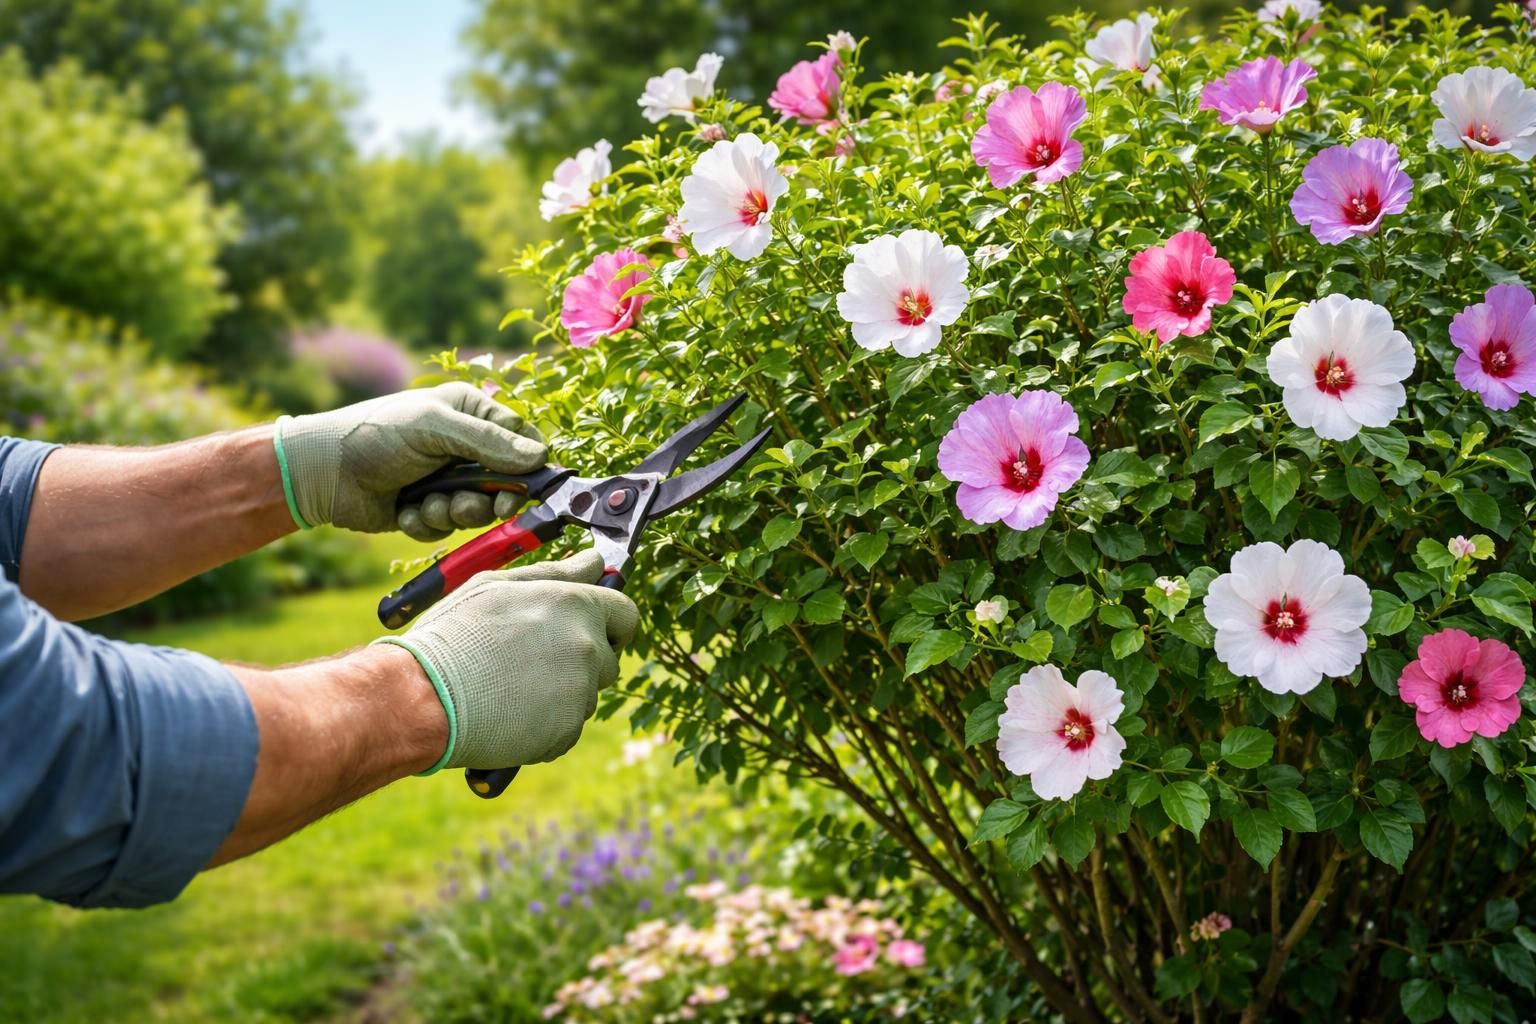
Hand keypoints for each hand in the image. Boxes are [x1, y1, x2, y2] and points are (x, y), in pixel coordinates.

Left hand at [275, 383, 546, 538]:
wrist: (321, 471)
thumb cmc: (377, 434)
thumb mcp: (435, 428)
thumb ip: (488, 442)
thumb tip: (540, 458)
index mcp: (470, 413)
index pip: (522, 438)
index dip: (530, 465)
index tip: (527, 486)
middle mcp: (463, 447)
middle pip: (506, 482)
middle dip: (492, 499)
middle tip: (488, 507)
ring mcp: (445, 480)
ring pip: (477, 510)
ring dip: (455, 512)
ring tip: (430, 504)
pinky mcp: (427, 510)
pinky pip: (446, 527)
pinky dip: (428, 524)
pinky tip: (404, 511)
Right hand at [371, 550, 638, 770]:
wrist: (423, 696)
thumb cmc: (454, 635)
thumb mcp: (497, 586)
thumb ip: (555, 573)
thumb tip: (594, 563)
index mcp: (574, 605)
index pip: (625, 613)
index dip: (610, 622)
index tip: (592, 630)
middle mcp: (586, 646)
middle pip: (608, 657)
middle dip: (581, 660)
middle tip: (532, 662)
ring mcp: (580, 691)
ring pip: (586, 693)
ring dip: (561, 692)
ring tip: (510, 687)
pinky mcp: (567, 730)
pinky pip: (567, 726)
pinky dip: (547, 724)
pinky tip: (509, 713)